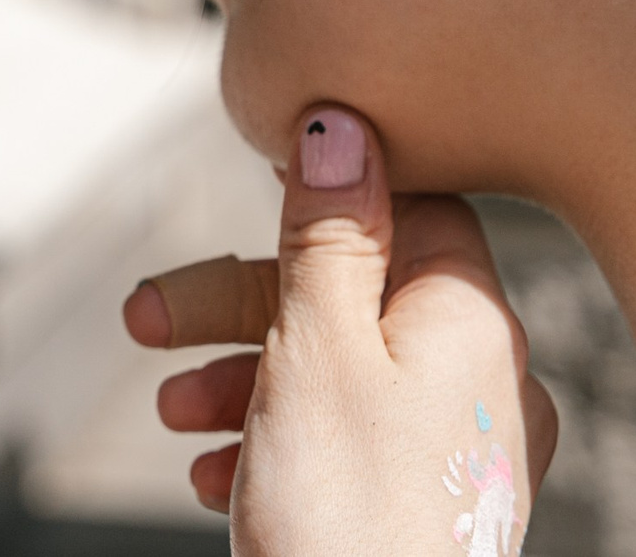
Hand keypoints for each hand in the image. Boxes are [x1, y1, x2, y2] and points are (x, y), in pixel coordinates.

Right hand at [123, 106, 557, 555]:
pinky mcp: (430, 510)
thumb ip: (326, 232)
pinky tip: (214, 474)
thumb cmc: (342, 515)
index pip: (407, 206)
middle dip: (240, 302)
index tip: (243, 203)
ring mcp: (465, 452)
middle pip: (359, 291)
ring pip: (345, 371)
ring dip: (244, 375)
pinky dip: (279, 439)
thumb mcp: (316, 348)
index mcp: (474, 320)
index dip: (319, 198)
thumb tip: (342, 119)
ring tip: (171, 413)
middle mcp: (490, 379)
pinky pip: (352, 441)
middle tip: (146, 320)